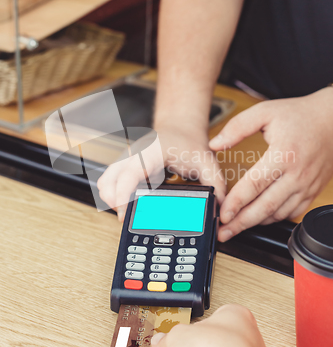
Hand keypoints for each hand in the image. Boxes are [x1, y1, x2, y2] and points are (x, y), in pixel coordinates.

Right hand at [97, 121, 225, 220]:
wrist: (179, 127)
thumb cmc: (187, 141)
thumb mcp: (205, 161)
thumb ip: (215, 184)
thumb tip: (220, 207)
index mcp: (150, 152)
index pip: (127, 174)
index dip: (123, 196)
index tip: (125, 214)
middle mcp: (133, 155)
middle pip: (108, 181)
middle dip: (114, 203)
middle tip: (129, 219)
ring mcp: (125, 160)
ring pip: (105, 182)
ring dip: (111, 200)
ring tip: (128, 213)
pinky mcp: (124, 166)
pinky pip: (109, 182)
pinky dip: (113, 195)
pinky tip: (128, 203)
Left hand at [209, 88, 332, 240]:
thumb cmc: (299, 115)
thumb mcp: (265, 112)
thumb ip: (237, 127)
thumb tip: (214, 144)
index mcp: (283, 155)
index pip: (254, 185)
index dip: (236, 202)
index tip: (222, 214)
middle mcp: (297, 174)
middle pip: (265, 206)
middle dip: (241, 223)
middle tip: (224, 232)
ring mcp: (306, 185)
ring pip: (278, 213)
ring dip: (256, 224)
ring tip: (236, 228)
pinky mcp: (312, 191)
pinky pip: (291, 212)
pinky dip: (273, 219)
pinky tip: (258, 219)